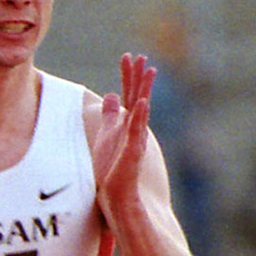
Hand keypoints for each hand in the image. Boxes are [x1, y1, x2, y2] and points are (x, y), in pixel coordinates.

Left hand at [91, 53, 155, 219]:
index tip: (127, 58)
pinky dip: (139, 116)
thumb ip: (110, 117)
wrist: (119, 199)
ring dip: (144, 90)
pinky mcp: (133, 152)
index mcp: (127, 126)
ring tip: (149, 70)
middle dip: (137, 76)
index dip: (127, 77)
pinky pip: (137, 131)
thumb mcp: (106, 137)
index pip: (128, 96)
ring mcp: (136, 140)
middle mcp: (134, 131)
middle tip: (139, 56)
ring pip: (141, 110)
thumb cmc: (112, 173)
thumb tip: (110, 96)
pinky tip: (142, 102)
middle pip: (137, 97)